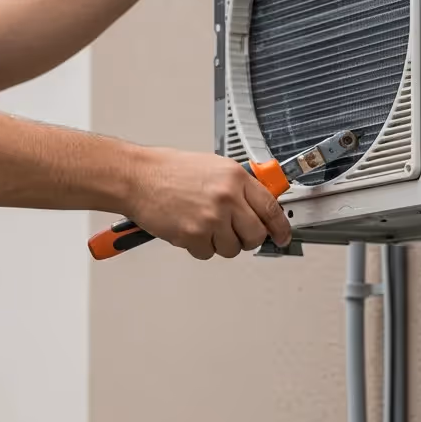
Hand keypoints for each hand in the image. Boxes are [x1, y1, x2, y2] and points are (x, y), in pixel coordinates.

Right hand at [127, 147, 291, 260]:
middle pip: (256, 235)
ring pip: (232, 249)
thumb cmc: (170, 171)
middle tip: (233, 233)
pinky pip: (207, 254)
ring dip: (220, 244)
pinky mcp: (193, 235)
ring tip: (203, 225)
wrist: (138, 177)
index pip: (271, 208)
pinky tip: (188, 229)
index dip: (280, 227)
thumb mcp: (214, 167)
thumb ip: (239, 187)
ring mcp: (211, 218)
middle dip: (247, 239)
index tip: (282, 236)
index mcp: (236, 177)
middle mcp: (227, 197)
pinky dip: (199, 247)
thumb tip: (259, 206)